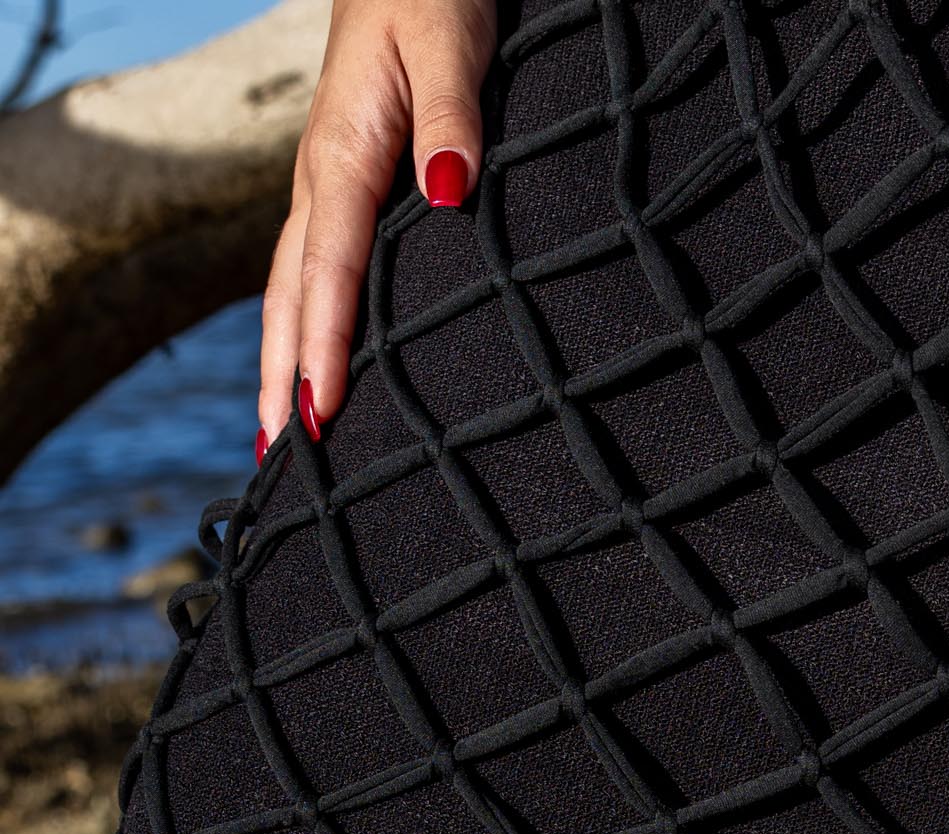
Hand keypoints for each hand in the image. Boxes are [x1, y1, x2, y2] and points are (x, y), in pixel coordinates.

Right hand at [258, 0, 497, 454]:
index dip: (324, 346)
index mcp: (344, 154)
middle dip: (283, 379)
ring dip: (282, 366)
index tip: (321, 413)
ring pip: (291, 291)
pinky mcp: (341, 189)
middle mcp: (321, 181)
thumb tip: (445, 188)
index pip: (330, 269)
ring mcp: (324, 187)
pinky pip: (311, 273)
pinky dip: (302, 329)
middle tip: (284, 462)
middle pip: (291, 298)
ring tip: (281, 441)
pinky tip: (309, 370)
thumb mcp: (451, 42)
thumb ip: (451, 116)